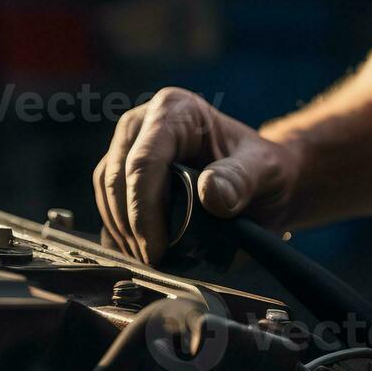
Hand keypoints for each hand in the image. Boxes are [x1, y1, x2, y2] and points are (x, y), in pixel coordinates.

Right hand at [92, 87, 303, 264]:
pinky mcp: (124, 170)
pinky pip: (108, 201)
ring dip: (122, 229)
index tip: (156, 248)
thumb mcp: (264, 171)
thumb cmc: (262, 170)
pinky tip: (139, 250)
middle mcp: (144, 122)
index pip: (144, 162)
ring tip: (148, 259)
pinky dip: (119, 229)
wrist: (262, 180)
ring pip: (106, 190)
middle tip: (152, 260)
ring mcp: (130, 145)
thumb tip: (210, 193)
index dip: (144, 210)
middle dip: (131, 224)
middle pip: (117, 177)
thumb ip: (240, 180)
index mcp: (175, 110)